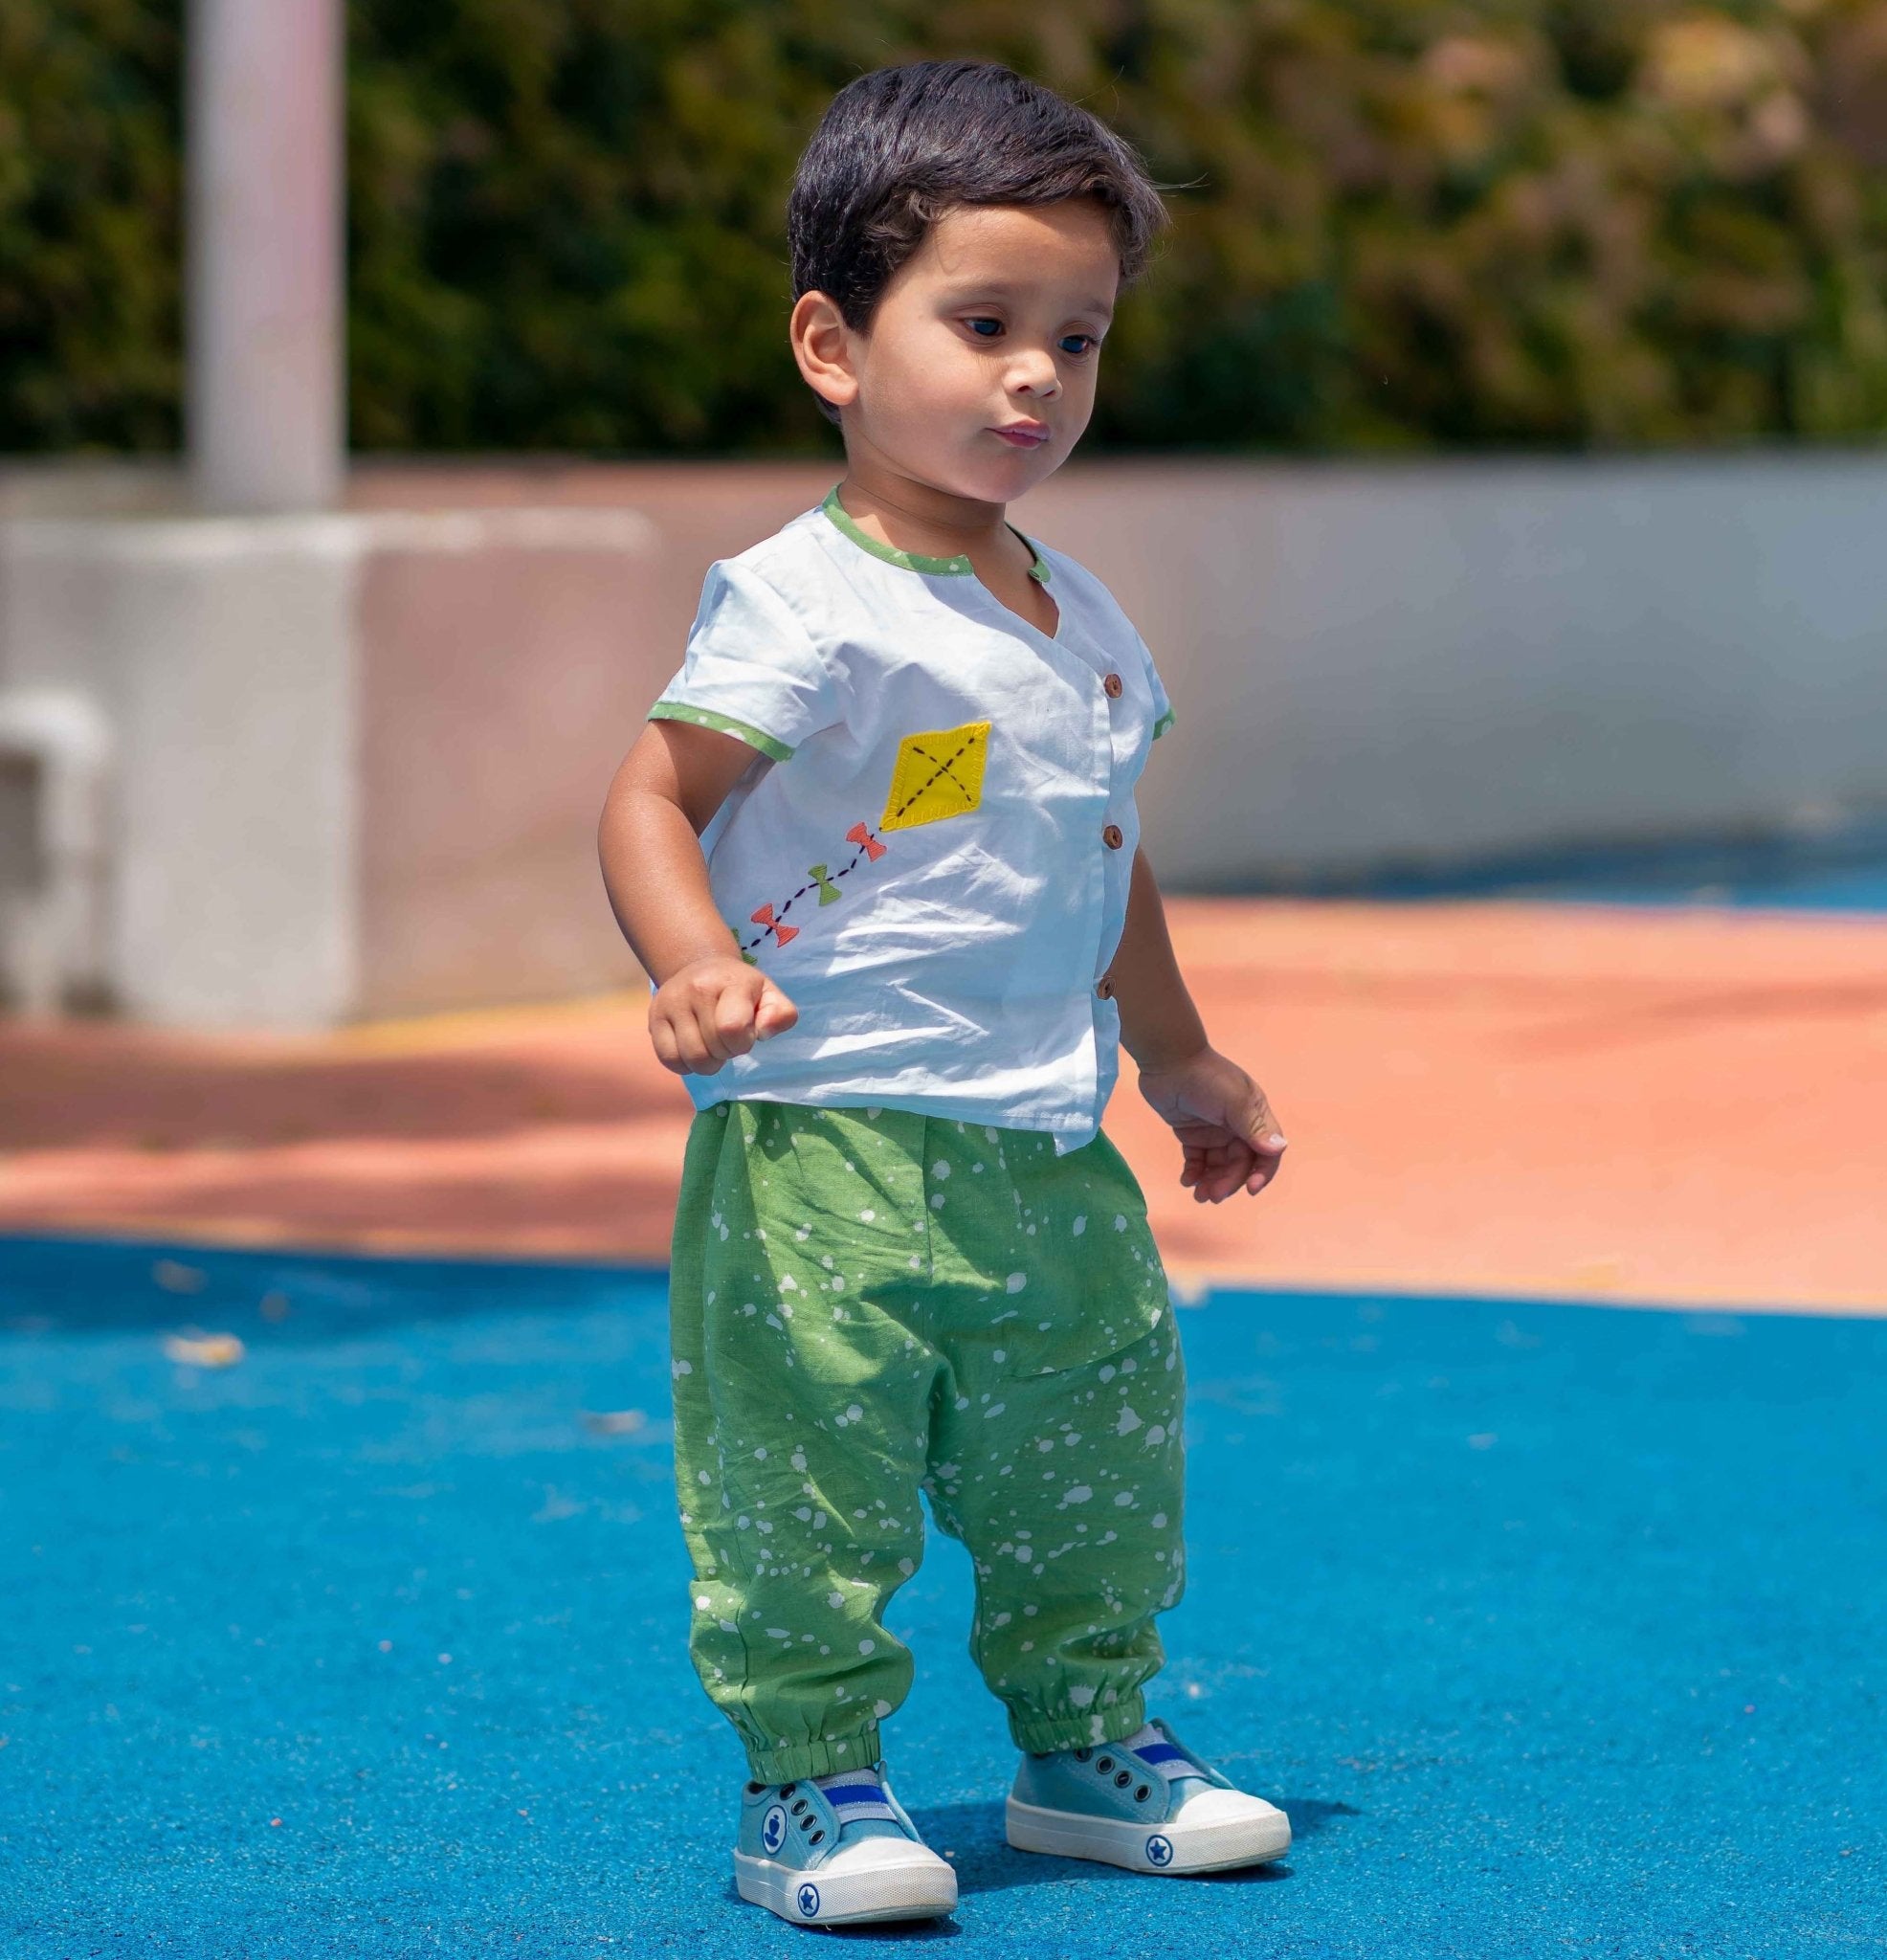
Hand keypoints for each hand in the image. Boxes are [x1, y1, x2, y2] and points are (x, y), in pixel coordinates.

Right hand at [648, 954, 797, 1075]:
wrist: (700, 966)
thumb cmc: (741, 989)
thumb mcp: (770, 995)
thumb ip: (781, 1015)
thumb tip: (764, 1033)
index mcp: (731, 982)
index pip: (732, 1029)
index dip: (742, 1043)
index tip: (745, 1035)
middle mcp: (696, 988)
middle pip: (711, 1050)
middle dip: (726, 1053)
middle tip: (728, 1038)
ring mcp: (671, 1002)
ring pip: (691, 1058)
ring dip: (708, 1063)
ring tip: (712, 1045)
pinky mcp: (654, 1017)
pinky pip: (669, 1059)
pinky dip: (685, 1065)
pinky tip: (694, 1049)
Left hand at [1135, 1045, 1288, 1202]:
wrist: (1168, 1061)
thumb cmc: (1206, 1078)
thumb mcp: (1234, 1101)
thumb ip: (1254, 1126)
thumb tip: (1279, 1148)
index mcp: (1255, 1116)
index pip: (1267, 1152)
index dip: (1262, 1172)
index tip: (1250, 1189)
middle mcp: (1238, 1126)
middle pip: (1240, 1164)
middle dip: (1228, 1182)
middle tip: (1212, 1196)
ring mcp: (1215, 1131)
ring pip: (1219, 1165)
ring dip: (1211, 1182)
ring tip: (1198, 1195)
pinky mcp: (1192, 1133)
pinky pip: (1198, 1159)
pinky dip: (1194, 1172)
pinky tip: (1187, 1180)